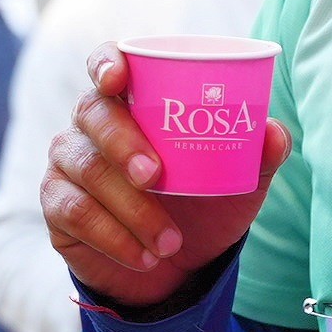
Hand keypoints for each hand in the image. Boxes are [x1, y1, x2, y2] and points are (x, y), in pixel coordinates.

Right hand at [41, 44, 289, 309]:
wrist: (179, 268)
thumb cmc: (204, 205)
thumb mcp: (238, 183)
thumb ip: (257, 155)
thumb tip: (274, 133)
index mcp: (133, 101)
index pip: (107, 63)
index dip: (107, 63)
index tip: (119, 79)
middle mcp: (93, 124)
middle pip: (93, 114)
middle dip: (124, 144)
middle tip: (157, 176)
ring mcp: (69, 162)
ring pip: (88, 169)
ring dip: (132, 208)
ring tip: (170, 242)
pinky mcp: (57, 205)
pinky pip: (74, 212)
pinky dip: (113, 237)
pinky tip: (144, 256)